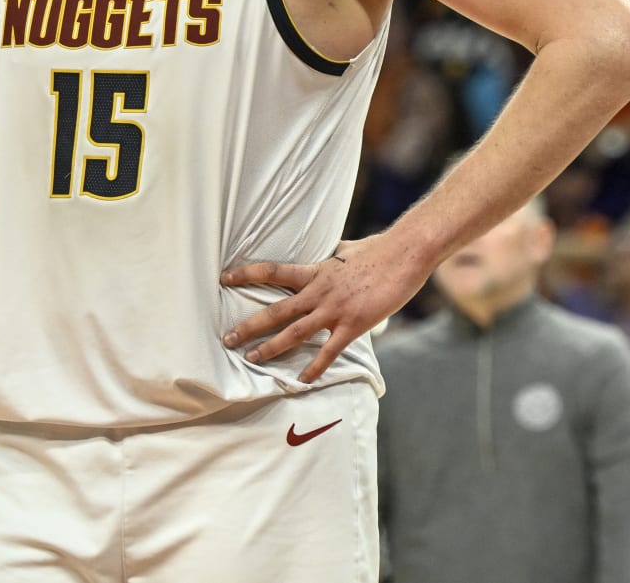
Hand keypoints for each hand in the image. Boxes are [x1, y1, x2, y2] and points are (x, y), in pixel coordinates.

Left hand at [220, 232, 432, 383]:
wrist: (405, 253)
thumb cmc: (381, 249)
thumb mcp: (350, 248)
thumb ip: (337, 255)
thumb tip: (336, 250)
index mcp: (316, 271)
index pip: (273, 271)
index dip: (247, 273)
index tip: (224, 277)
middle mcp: (319, 291)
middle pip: (276, 310)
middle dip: (249, 326)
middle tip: (227, 339)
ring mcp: (335, 310)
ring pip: (295, 333)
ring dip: (270, 348)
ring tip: (251, 359)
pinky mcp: (353, 325)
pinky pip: (329, 352)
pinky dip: (314, 369)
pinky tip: (301, 381)